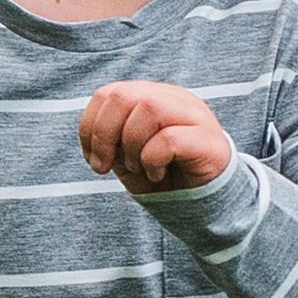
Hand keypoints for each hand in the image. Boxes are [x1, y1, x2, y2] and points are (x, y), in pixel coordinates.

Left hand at [81, 78, 233, 192]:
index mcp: (152, 96)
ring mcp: (194, 115)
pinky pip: (169, 139)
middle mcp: (173, 99)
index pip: (109, 92)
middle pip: (124, 95)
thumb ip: (110, 141)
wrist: (201, 204)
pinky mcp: (208, 140)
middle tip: (105, 166)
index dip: (90, 126)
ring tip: (138, 167)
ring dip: (131, 145)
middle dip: (103, 135)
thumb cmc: (164, 176)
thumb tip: (93, 138)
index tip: (92, 159)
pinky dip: (152, 160)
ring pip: (149, 108)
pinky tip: (157, 173)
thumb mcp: (127, 157)